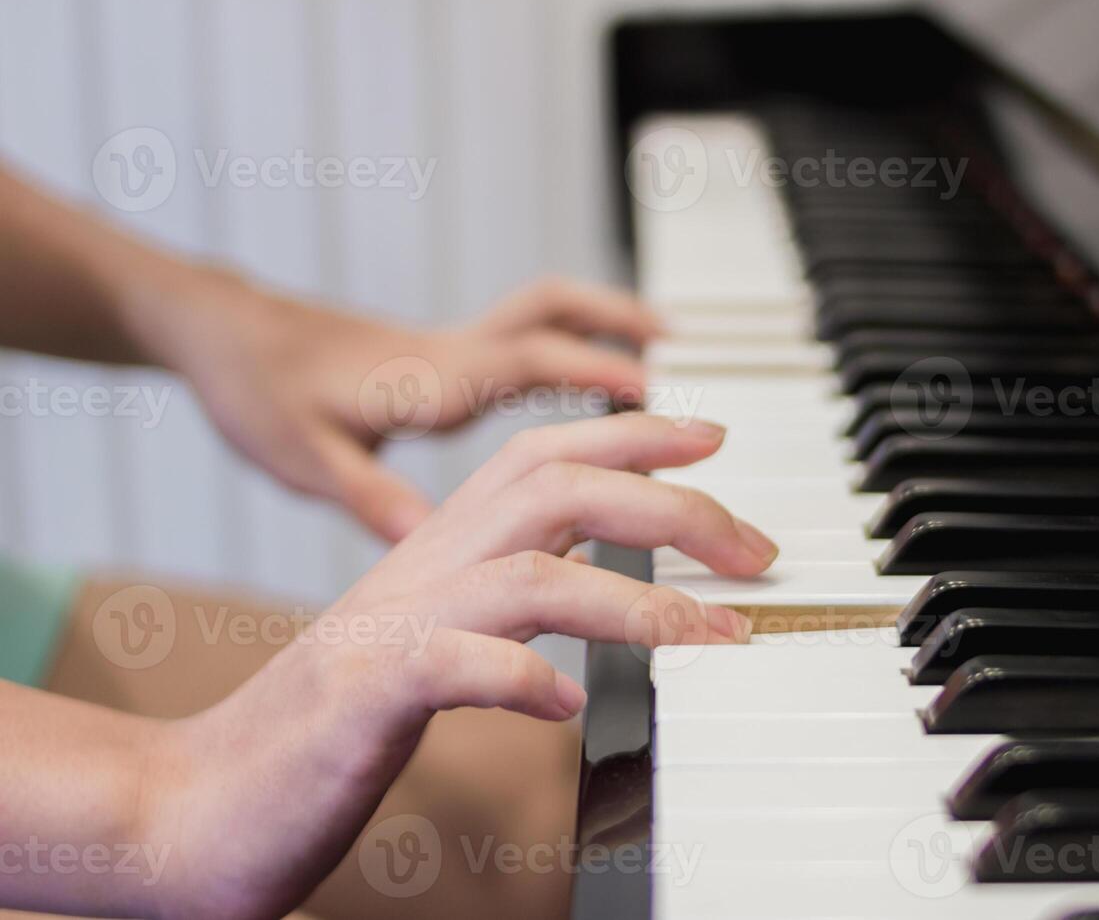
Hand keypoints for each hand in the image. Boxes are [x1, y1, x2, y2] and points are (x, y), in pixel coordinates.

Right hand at [136, 415, 771, 919]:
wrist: (203, 801)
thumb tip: (594, 598)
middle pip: (556, 489)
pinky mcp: (360, 700)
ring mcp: (390, 630)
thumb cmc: (331, 728)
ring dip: (635, 603)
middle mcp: (420, 572)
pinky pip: (450, 667)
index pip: (545, 456)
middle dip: (672, 508)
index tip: (712, 435)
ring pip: (527, 573)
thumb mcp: (430, 644)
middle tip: (757, 550)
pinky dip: (517, 676)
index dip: (632, 435)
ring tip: (714, 636)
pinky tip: (566, 701)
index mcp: (439, 551)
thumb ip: (502, 605)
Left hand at [171, 274, 664, 541]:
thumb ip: (370, 493)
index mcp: (432, 378)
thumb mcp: (305, 455)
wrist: (220, 334)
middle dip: (632, 341)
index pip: (540, 365)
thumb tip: (426, 540)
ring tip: (668, 356)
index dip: (610, 382)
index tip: (673, 410)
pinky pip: (533, 343)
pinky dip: (578, 355)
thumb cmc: (256, 392)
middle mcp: (455, 355)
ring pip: (552, 320)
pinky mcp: (446, 360)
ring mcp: (454, 352)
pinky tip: (590, 394)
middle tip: (696, 384)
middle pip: (561, 324)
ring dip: (613, 329)